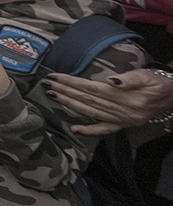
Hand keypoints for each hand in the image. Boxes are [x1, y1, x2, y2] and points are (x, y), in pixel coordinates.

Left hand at [43, 67, 172, 134]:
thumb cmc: (159, 82)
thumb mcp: (147, 75)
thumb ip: (130, 79)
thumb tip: (111, 81)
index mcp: (127, 98)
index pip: (92, 89)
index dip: (72, 82)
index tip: (54, 76)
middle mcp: (123, 111)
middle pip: (88, 100)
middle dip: (65, 92)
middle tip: (46, 84)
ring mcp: (122, 120)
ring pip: (91, 112)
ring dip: (70, 105)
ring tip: (53, 96)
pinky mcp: (124, 125)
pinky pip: (104, 129)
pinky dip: (89, 130)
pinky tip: (74, 128)